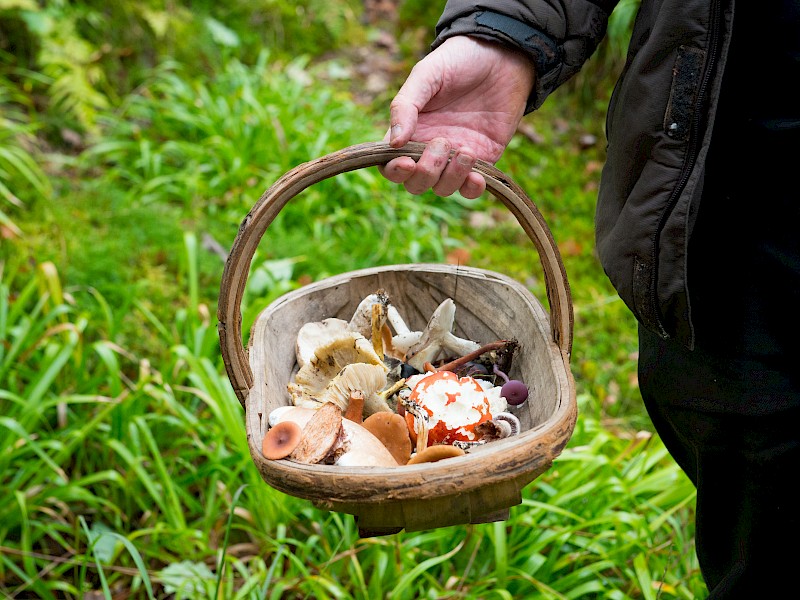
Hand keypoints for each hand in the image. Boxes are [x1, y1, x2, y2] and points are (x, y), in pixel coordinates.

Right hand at [382, 36, 534, 197]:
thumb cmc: (458, 61)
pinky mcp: (483, 160)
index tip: (406, 162)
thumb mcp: (426, 75)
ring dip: (451, 177)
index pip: (391, 164)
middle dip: (425, 173)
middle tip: (441, 142)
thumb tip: (393, 144)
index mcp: (409, 131)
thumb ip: (405, 107)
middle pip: (416, 183)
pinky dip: (471, 189)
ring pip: (443, 188)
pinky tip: (477, 176)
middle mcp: (429, 149)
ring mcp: (455, 157)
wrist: (502, 55)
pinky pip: (471, 189)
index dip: (394, 171)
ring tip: (466, 149)